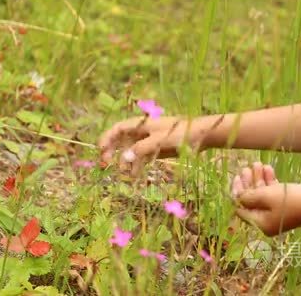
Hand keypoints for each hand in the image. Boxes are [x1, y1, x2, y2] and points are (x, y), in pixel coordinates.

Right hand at [98, 115, 223, 173]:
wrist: (200, 136)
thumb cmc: (179, 133)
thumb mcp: (159, 140)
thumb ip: (141, 149)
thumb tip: (123, 158)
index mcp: (141, 124)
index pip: (118, 129)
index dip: (107, 138)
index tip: (100, 150)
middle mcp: (142, 132)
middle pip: (121, 140)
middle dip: (111, 151)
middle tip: (105, 164)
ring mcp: (148, 141)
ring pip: (130, 151)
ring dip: (124, 161)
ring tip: (123, 173)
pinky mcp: (156, 150)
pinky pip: (141, 158)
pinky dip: (136, 166)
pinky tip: (134, 175)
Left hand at [231, 162, 300, 235]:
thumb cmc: (291, 200)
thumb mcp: (265, 196)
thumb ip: (248, 197)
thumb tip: (237, 198)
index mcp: (260, 223)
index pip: (241, 208)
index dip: (237, 192)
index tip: (236, 177)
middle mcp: (267, 221)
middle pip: (252, 200)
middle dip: (249, 183)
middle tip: (246, 168)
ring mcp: (277, 214)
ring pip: (263, 195)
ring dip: (259, 179)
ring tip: (257, 164)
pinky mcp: (287, 206)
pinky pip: (274, 194)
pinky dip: (270, 182)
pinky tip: (268, 168)